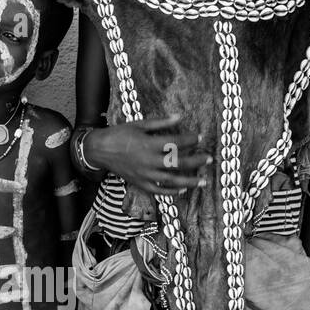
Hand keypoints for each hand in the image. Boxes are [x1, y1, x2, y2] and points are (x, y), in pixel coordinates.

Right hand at [85, 115, 210, 194]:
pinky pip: (158, 190)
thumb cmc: (120, 134)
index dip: (189, 140)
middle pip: (177, 163)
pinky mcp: (140, 183)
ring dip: (189, 181)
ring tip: (203, 181)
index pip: (175, 143)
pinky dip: (171, 192)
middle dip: (196, 161)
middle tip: (209, 158)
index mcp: (149, 144)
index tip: (198, 137)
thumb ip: (161, 123)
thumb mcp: (140, 124)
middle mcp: (148, 161)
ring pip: (171, 180)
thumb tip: (180, 117)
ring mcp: (144, 174)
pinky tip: (182, 189)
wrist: (100, 149)